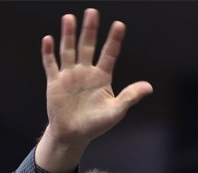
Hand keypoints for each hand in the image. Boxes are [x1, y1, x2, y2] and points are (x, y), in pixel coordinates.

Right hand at [36, 8, 152, 172]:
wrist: (74, 135)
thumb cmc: (96, 124)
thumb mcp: (116, 111)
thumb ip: (130, 96)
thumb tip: (149, 87)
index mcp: (102, 77)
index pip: (109, 54)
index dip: (114, 40)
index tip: (119, 25)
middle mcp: (85, 72)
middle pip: (88, 46)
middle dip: (90, 30)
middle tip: (92, 12)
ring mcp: (69, 76)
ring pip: (69, 50)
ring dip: (68, 35)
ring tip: (70, 18)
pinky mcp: (55, 83)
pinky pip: (51, 65)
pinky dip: (49, 53)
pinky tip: (48, 39)